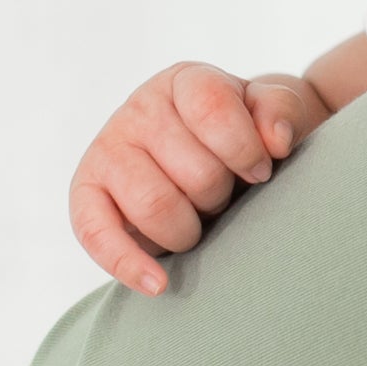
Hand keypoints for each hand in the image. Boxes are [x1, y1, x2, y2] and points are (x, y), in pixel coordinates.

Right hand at [68, 62, 331, 296]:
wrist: (211, 156)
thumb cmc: (245, 134)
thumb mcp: (271, 112)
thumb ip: (281, 112)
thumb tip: (276, 142)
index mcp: (185, 82)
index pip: (213, 109)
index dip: (245, 150)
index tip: (261, 172)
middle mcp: (139, 108)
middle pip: (193, 171)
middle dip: (220, 196)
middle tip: (222, 195)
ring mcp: (107, 149)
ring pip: (155, 205)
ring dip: (190, 228)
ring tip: (197, 218)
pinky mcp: (85, 193)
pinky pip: (95, 233)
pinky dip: (128, 263)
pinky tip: (158, 284)